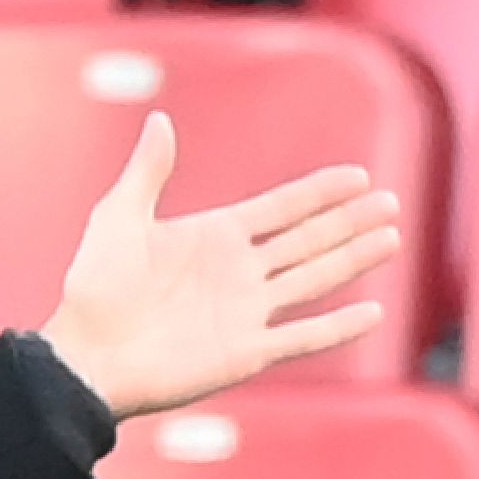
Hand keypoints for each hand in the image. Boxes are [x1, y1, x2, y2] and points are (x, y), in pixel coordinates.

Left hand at [33, 116, 405, 423]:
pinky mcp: (246, 352)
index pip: (283, 208)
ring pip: (315, 280)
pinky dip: (337, 326)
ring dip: (354, 260)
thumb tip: (160, 121)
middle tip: (390, 203)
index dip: (320, 192)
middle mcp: (240, 272)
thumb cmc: (94, 289)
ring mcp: (247, 313)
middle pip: (310, 240)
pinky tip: (372, 310)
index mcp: (217, 236)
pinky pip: (302, 337)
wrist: (87, 356)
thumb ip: (146, 172)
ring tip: (391, 239)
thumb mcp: (117, 218)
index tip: (358, 176)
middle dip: (350, 221)